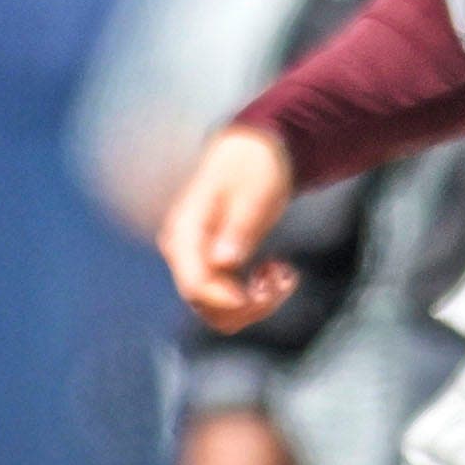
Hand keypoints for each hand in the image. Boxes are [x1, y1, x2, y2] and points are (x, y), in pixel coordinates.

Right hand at [157, 127, 299, 331]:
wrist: (253, 152)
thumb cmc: (253, 166)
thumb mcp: (254, 192)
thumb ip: (238, 226)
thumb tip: (223, 261)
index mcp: (184, 230)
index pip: (195, 284)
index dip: (229, 299)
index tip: (265, 291)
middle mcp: (183, 253)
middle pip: (206, 305)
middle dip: (249, 303)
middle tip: (281, 275)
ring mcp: (196, 262)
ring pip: (219, 312)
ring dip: (255, 304)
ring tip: (281, 273)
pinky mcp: (212, 268)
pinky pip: (230, 301)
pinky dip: (257, 297)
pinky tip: (276, 271)